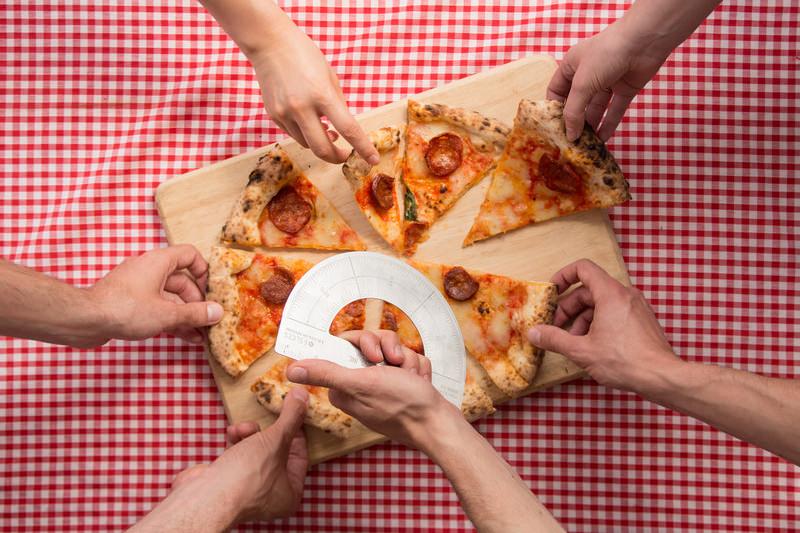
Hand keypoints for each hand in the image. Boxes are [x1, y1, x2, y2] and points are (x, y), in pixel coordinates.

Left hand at [87, 245, 222, 344]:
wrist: (84, 320)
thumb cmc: (123, 309)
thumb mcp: (167, 313)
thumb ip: (195, 313)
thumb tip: (217, 312)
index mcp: (159, 262)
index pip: (190, 255)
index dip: (204, 271)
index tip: (211, 291)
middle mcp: (149, 270)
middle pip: (182, 281)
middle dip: (197, 302)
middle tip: (208, 320)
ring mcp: (138, 287)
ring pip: (170, 299)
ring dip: (186, 316)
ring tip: (201, 335)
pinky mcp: (129, 303)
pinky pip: (157, 308)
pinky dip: (171, 320)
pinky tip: (185, 337)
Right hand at [139, 388, 308, 530]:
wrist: (205, 497)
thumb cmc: (247, 475)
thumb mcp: (276, 440)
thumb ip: (291, 417)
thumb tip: (303, 397)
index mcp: (290, 493)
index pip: (300, 455)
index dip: (296, 431)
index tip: (292, 412)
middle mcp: (270, 495)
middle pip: (276, 452)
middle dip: (267, 431)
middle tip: (265, 416)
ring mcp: (247, 489)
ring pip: (255, 451)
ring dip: (249, 434)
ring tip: (241, 429)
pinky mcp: (228, 481)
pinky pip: (238, 456)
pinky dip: (236, 442)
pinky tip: (231, 433)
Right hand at [249, 24, 378, 165]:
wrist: (270, 43)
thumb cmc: (305, 56)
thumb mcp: (330, 77)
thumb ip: (338, 105)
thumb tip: (345, 131)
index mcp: (322, 94)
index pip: (348, 129)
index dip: (363, 148)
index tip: (372, 160)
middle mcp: (301, 107)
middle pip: (322, 149)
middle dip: (337, 157)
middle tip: (345, 155)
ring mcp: (284, 113)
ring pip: (307, 144)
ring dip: (320, 143)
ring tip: (326, 129)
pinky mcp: (273, 115)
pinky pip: (294, 134)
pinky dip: (305, 133)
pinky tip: (308, 120)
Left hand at [286, 330, 457, 447]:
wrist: (439, 423)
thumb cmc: (403, 406)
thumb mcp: (361, 384)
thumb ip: (326, 374)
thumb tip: (292, 370)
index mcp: (344, 385)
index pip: (344, 345)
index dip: (362, 343)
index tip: (374, 355)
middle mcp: (361, 384)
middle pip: (370, 343)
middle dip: (388, 350)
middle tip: (393, 365)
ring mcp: (384, 383)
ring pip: (392, 348)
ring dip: (406, 359)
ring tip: (411, 378)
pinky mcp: (402, 382)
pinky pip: (408, 359)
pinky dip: (417, 369)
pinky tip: (419, 383)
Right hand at [526, 259, 678, 393]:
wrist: (662, 377)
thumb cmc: (625, 361)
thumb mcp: (582, 350)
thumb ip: (554, 339)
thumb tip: (534, 333)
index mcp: (611, 293)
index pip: (583, 268)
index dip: (563, 276)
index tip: (552, 292)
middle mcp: (626, 294)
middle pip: (589, 290)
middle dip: (569, 307)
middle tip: (557, 327)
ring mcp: (637, 307)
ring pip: (602, 303)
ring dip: (583, 318)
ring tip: (574, 341)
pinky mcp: (643, 321)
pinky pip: (615, 313)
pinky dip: (599, 323)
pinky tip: (593, 345)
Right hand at [547, 22, 667, 141]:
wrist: (644, 41)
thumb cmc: (606, 54)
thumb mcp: (582, 83)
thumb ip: (574, 112)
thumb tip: (570, 136)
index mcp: (571, 66)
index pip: (556, 91)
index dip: (554, 109)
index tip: (553, 128)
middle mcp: (588, 74)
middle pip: (577, 103)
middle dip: (574, 121)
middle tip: (570, 142)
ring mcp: (607, 82)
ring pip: (596, 108)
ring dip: (591, 125)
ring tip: (586, 145)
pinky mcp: (625, 89)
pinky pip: (614, 110)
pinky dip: (609, 124)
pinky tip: (603, 139)